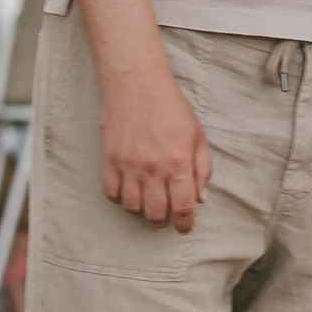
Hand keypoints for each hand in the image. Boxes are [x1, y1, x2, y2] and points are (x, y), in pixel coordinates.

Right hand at [103, 61, 210, 233]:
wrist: (138, 84)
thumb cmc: (171, 109)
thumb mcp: (197, 136)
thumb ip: (202, 169)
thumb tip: (200, 199)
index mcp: (178, 162)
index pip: (182, 208)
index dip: (185, 224)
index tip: (184, 227)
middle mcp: (153, 168)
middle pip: (156, 214)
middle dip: (163, 221)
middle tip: (166, 215)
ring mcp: (128, 165)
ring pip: (132, 208)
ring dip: (141, 210)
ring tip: (147, 200)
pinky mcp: (109, 159)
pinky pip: (111, 193)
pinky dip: (120, 198)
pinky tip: (129, 189)